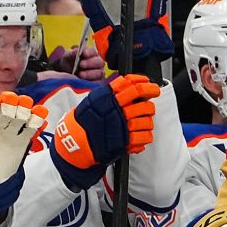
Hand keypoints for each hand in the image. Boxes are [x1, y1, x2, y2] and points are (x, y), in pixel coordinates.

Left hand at [0, 92, 49, 224]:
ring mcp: (9, 135)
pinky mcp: (21, 143)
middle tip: (16, 100)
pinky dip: (36, 123)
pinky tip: (41, 113)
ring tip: (29, 105)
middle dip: (9, 104)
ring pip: (18, 118)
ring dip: (24, 110)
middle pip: (4, 112)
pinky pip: (30, 131)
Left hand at [46, 43, 106, 80]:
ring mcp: (100, 73)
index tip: (84, 53)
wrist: (67, 74)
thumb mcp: (68, 57)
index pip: (93, 52)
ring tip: (80, 75)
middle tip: (81, 64)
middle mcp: (98, 63)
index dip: (89, 52)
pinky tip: (85, 82)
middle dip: (90, 63)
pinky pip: (98, 83)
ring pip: (100, 73)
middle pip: (99, 62)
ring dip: (90, 74)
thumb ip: (71, 53)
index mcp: (91, 54)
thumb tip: (76, 51)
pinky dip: (92, 82)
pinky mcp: (99, 82)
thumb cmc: (69, 63)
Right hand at [48, 73, 159, 190]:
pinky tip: (140, 134)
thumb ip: (112, 92)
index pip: (132, 86)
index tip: (151, 86)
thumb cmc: (85, 120)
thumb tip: (130, 84)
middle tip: (147, 107)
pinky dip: (145, 135)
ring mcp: (122, 126)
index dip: (146, 85)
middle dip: (149, 106)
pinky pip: (145, 136)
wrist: (75, 141)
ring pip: (147, 121)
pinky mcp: (125, 141)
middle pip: (144, 105)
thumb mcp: (94, 99)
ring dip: (147, 121)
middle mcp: (116, 111)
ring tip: (142, 122)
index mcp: (109, 98)